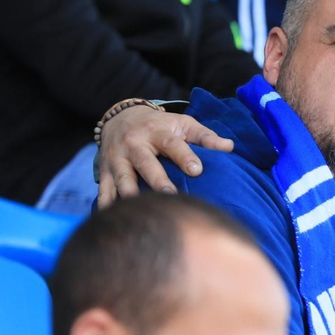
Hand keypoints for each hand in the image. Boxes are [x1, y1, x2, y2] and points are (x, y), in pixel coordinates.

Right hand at [96, 104, 234, 207]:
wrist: (121, 116)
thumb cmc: (160, 125)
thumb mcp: (183, 124)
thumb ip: (205, 136)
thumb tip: (230, 147)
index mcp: (157, 132)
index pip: (172, 144)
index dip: (184, 156)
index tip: (197, 171)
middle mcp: (134, 144)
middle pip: (145, 163)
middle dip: (156, 180)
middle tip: (170, 195)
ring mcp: (117, 158)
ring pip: (122, 178)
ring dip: (129, 194)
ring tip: (140, 212)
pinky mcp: (104, 170)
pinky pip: (104, 189)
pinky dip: (106, 203)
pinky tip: (111, 218)